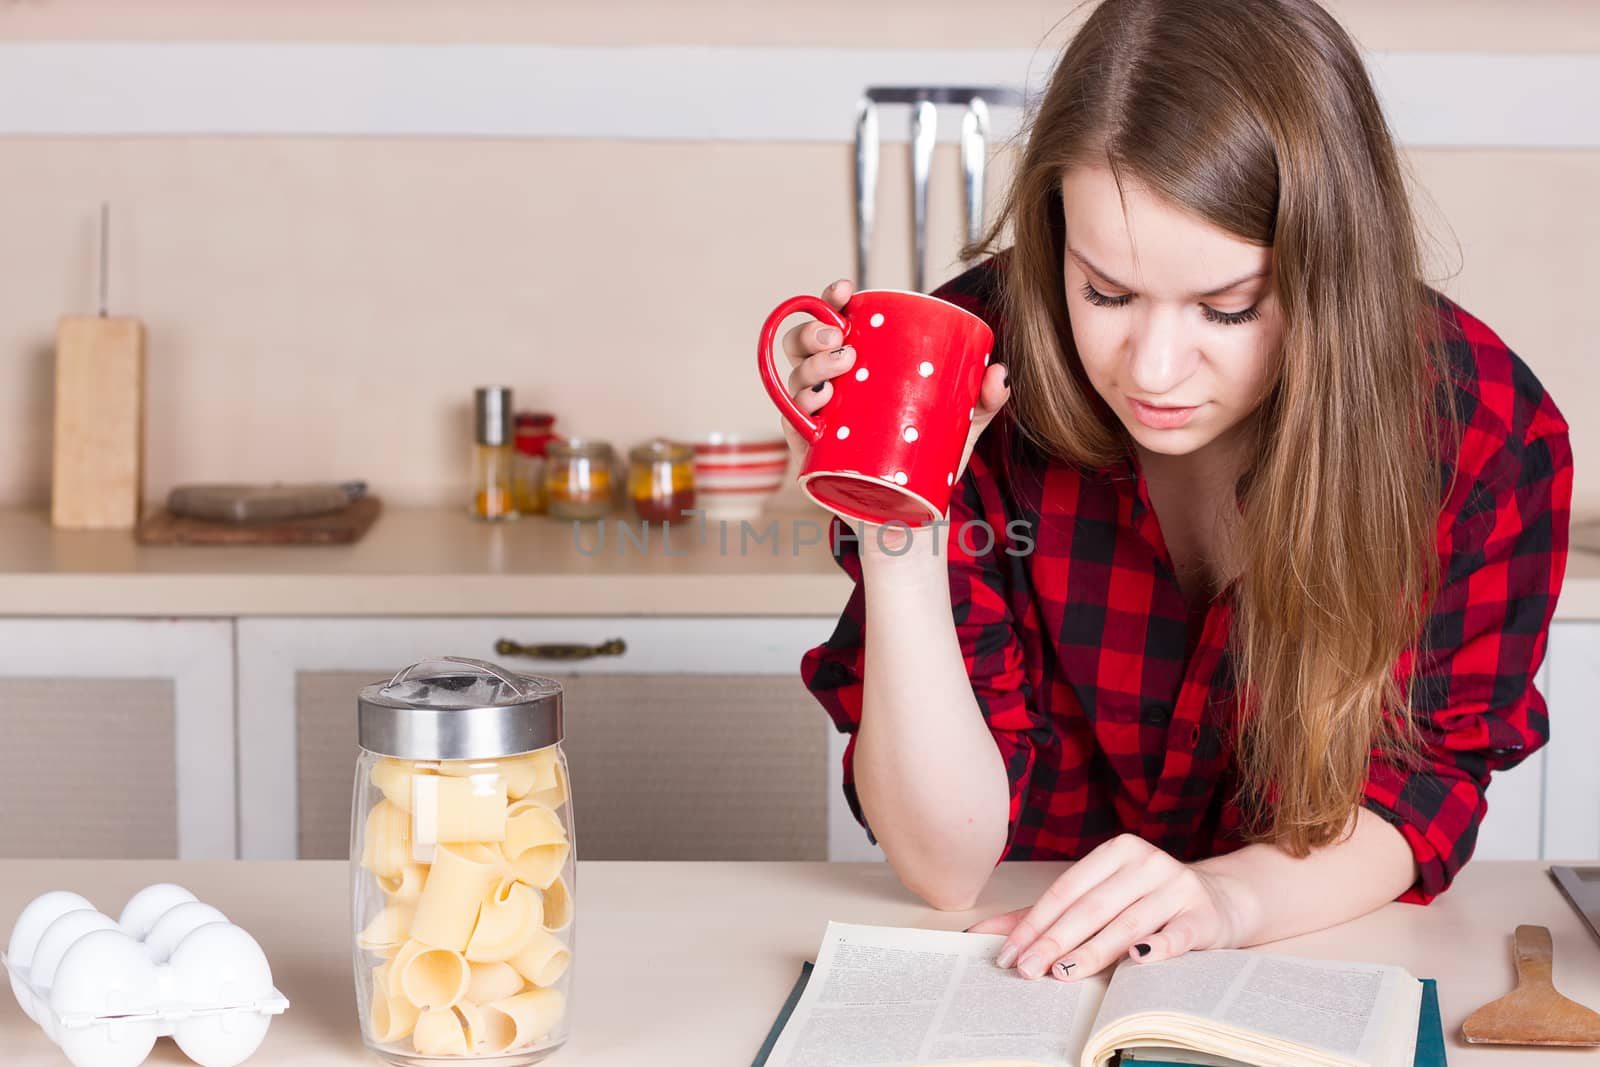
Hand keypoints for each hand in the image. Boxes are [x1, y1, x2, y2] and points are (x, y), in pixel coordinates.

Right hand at [777, 277, 1010, 554]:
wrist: (910, 515)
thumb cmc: (925, 457)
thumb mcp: (961, 426)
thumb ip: (983, 401)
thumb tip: (999, 373)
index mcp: (857, 366)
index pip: (834, 322)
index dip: (831, 299)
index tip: (847, 289)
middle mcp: (828, 386)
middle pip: (803, 346)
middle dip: (814, 333)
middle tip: (842, 340)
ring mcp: (815, 418)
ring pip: (795, 381)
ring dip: (810, 368)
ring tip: (837, 372)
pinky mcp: (809, 452)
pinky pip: (791, 424)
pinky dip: (797, 410)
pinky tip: (818, 403)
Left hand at [964, 834, 1251, 981]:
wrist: (1221, 901)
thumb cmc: (1147, 901)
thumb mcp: (1101, 897)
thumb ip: (1049, 914)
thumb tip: (986, 931)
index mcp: (1116, 851)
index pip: (1066, 890)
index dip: (1034, 922)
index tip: (1009, 954)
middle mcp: (1146, 863)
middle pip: (1091, 908)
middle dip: (1054, 941)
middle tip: (1026, 970)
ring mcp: (1176, 887)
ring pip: (1127, 923)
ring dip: (1092, 951)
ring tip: (1062, 973)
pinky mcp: (1203, 916)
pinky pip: (1177, 934)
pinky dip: (1157, 947)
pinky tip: (1137, 960)